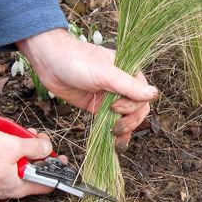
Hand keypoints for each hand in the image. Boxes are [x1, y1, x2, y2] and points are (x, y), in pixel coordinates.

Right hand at [0, 129, 63, 198]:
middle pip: (34, 168)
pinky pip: (5, 159)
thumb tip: (48, 148)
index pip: (48, 184)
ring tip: (19, 132)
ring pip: (19, 160)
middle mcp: (11, 185)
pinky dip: (8, 146)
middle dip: (38, 149)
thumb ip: (35, 147)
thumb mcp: (13, 146)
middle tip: (36, 136)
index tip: (60, 156)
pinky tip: (5, 135)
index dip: (57, 169)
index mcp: (20, 186)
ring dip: (23, 144)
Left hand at [16, 29, 157, 149]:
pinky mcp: (98, 107)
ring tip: (116, 139)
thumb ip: (129, 86)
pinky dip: (114, 132)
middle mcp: (123, 86)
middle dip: (130, 121)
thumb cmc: (76, 60)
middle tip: (116, 128)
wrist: (48, 61)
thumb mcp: (105, 73)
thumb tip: (154, 94)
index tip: (115, 107)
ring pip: (126, 118)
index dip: (132, 106)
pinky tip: (114, 142)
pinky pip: (111, 121)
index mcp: (130, 74)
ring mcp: (111, 98)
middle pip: (137, 110)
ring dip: (124, 130)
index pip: (142, 97)